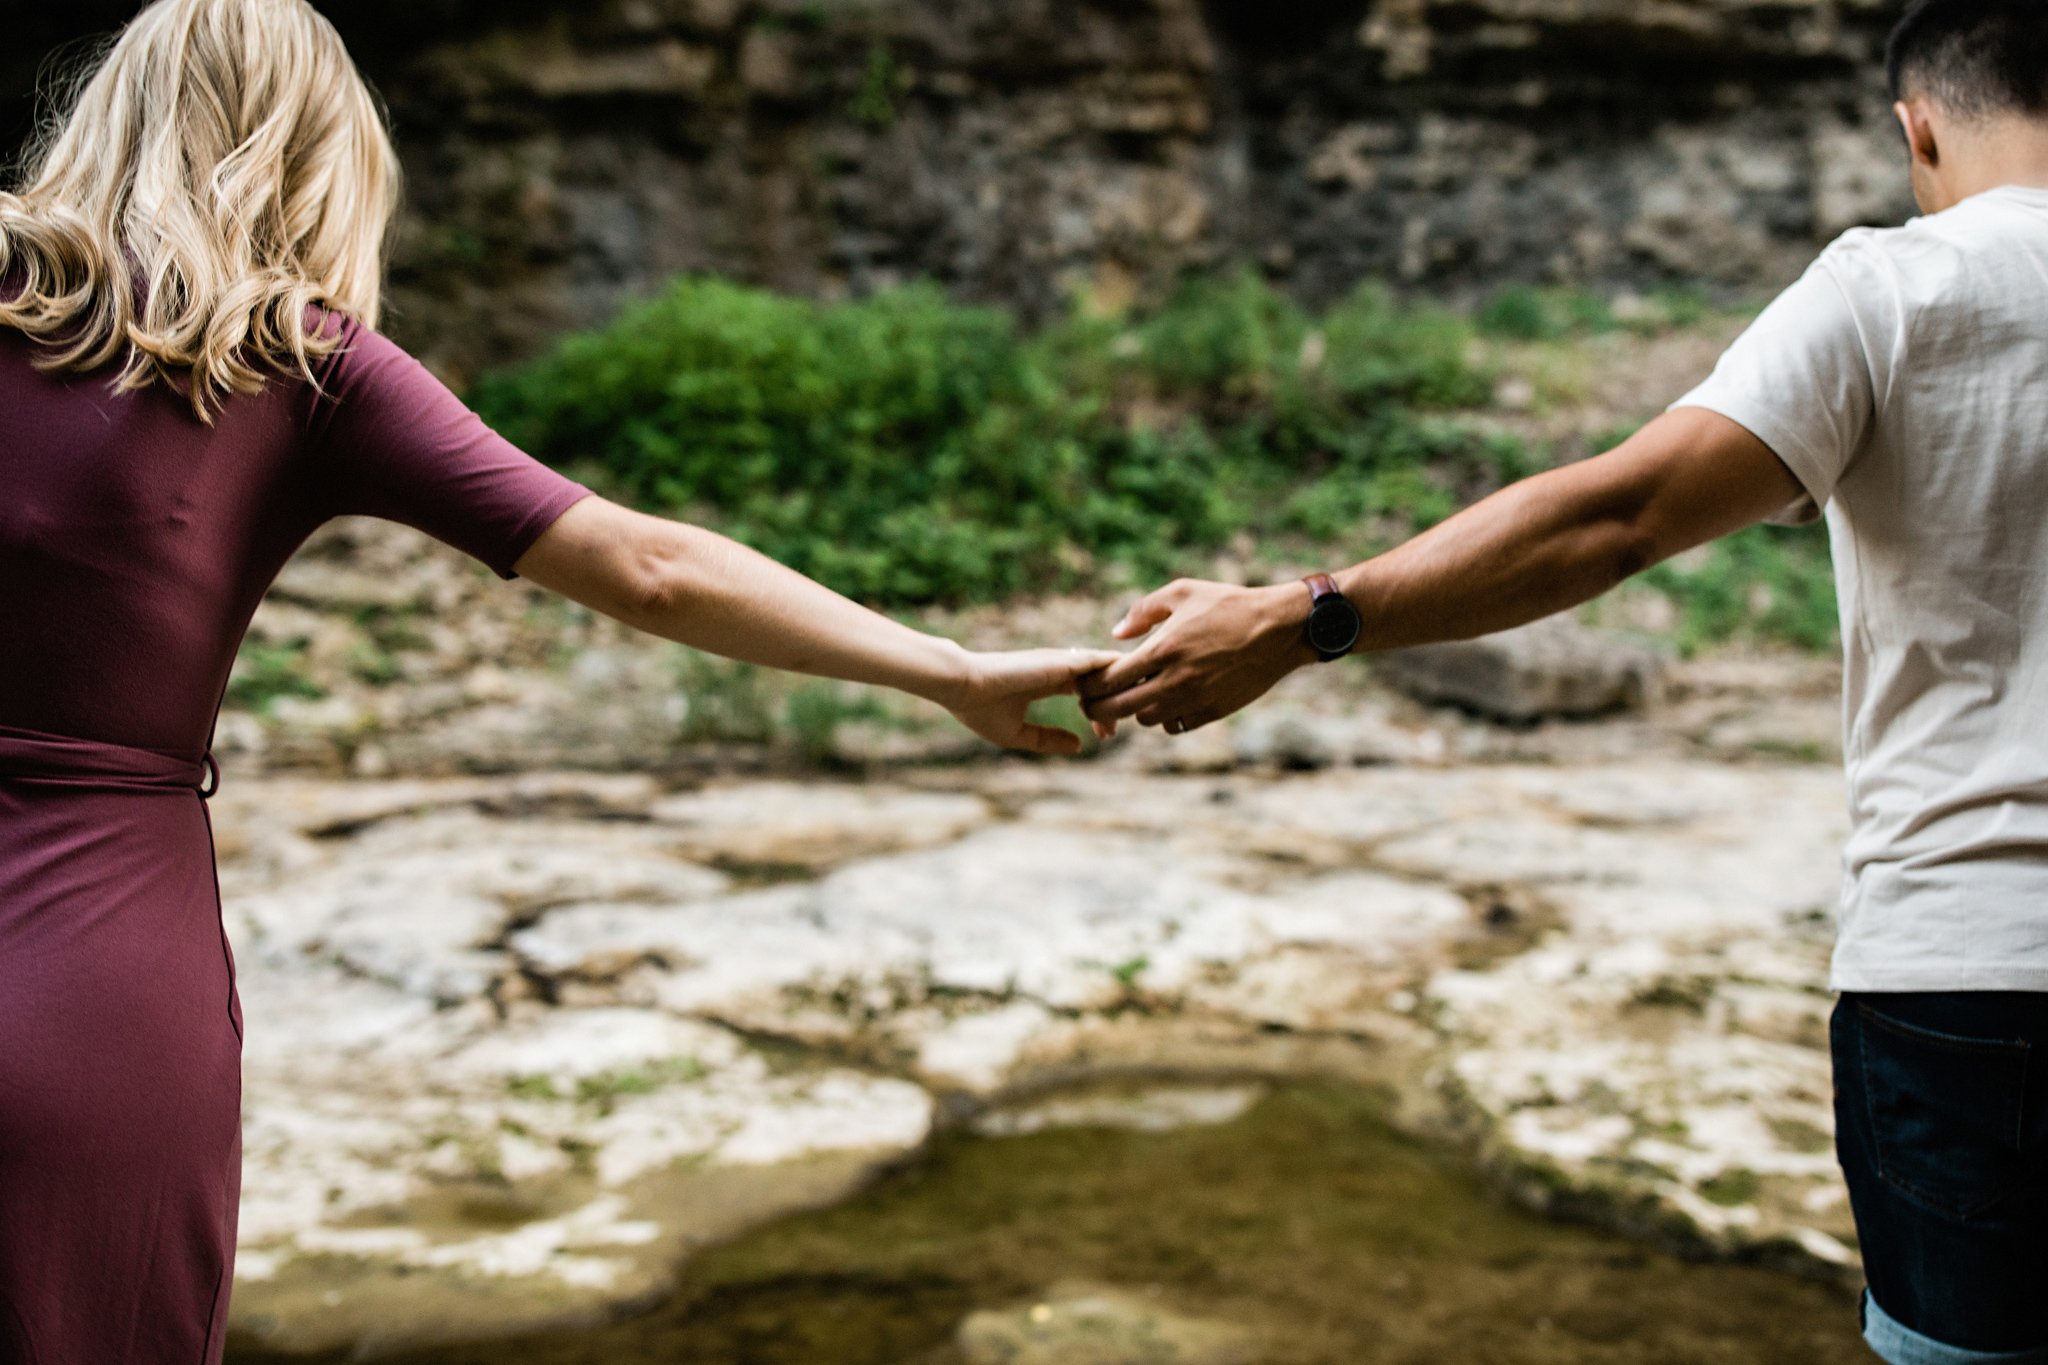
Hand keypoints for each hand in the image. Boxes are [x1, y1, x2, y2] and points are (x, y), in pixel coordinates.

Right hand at [948, 647, 1124, 754]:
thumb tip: (1079, 746)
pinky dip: (1123, 674)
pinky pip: (1105, 663)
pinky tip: (1137, 687)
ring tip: (1141, 705)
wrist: (963, 686)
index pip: (1086, 693)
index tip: (1104, 735)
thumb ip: (1048, 739)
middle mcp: (1059, 668)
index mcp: (1047, 682)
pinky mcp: (1065, 661)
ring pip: (1108, 669)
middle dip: (1116, 704)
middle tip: (1117, 730)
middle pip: (1102, 682)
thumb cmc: (981, 710)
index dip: (1100, 713)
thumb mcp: (1019, 733)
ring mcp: (1063, 662)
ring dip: (1125, 687)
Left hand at [1078, 579, 1316, 734]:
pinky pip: (1175, 726)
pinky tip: (1166, 700)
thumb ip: (1143, 611)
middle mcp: (1175, 681)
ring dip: (1136, 709)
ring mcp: (1195, 700)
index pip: (1108, 680)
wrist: (1278, 629)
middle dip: (1098, 708)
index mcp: (1162, 650)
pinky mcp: (1213, 712)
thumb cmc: (1229, 605)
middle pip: (1119, 709)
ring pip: (1146, 720)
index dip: (1088, 686)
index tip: (1084, 684)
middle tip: (1093, 703)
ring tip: (1137, 693)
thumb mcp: (1183, 592)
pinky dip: (1165, 717)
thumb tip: (1116, 634)